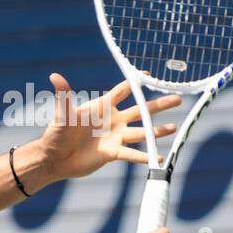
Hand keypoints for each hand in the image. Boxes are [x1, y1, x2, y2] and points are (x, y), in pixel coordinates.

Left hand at [36, 73, 181, 179]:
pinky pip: (133, 154)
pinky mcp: (113, 153)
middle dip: (159, 105)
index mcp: (103, 106)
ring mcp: (115, 136)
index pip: (123, 90)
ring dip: (158, 131)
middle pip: (141, 110)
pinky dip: (145, 157)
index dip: (136, 82)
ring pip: (142, 132)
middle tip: (177, 98)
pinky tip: (159, 158)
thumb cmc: (56, 133)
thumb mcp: (62, 114)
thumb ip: (63, 96)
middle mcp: (113, 120)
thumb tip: (55, 76)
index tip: (150, 74)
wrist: (55, 158)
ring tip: (175, 128)